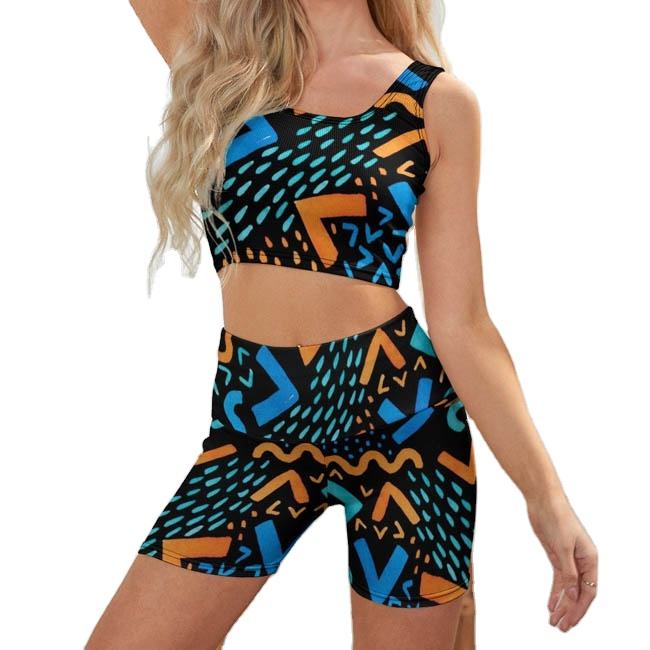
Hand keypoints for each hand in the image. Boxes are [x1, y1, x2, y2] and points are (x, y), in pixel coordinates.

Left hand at [526, 490, 597, 631]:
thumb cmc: (557, 518)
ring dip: (561, 605)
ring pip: (568, 588)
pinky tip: (550, 604)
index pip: (589, 592)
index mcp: (590, 559)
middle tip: (560, 628)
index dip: (580, 609)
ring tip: (553, 622)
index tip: (570, 623)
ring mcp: (569, 559)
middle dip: (570, 611)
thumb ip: (568, 573)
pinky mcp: (557, 555)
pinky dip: (555, 592)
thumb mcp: (562, 547)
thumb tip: (573, 596)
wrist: (544, 500)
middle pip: (579, 593)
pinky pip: (559, 579)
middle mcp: (582, 562)